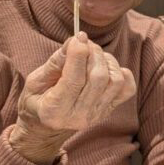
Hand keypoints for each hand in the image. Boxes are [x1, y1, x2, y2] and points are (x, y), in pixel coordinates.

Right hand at [9, 33, 136, 164]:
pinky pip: (127, 89)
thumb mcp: (35, 81)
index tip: (78, 37)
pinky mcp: (109, 110)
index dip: (78, 55)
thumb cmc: (37, 100)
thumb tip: (76, 41)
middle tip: (84, 44)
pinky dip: (121, 73)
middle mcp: (79, 116)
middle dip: (93, 54)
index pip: (74, 79)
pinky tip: (106, 68)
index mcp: (54, 110)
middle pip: (98, 78)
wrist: (46, 127)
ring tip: (93, 56)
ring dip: (106, 61)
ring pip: (115, 81)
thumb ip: (55, 62)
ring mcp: (97, 115)